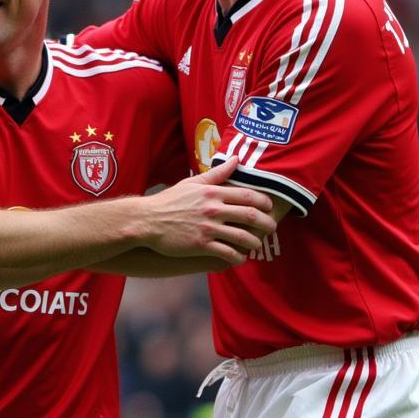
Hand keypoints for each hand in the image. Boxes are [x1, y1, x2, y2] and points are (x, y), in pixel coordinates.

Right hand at [140, 159, 276, 263]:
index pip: (248, 195)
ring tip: (257, 245)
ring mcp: (207, 227)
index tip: (270, 208)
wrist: (147, 221)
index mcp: (213, 192)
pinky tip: (239, 258)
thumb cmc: (169, 201)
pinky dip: (238, 257)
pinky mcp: (201, 245)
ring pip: (242, 236)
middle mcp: (213, 209)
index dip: (264, 203)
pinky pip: (227, 253)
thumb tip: (236, 159)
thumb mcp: (192, 183)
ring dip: (254, 242)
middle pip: (250, 216)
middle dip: (266, 223)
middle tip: (271, 228)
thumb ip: (217, 173)